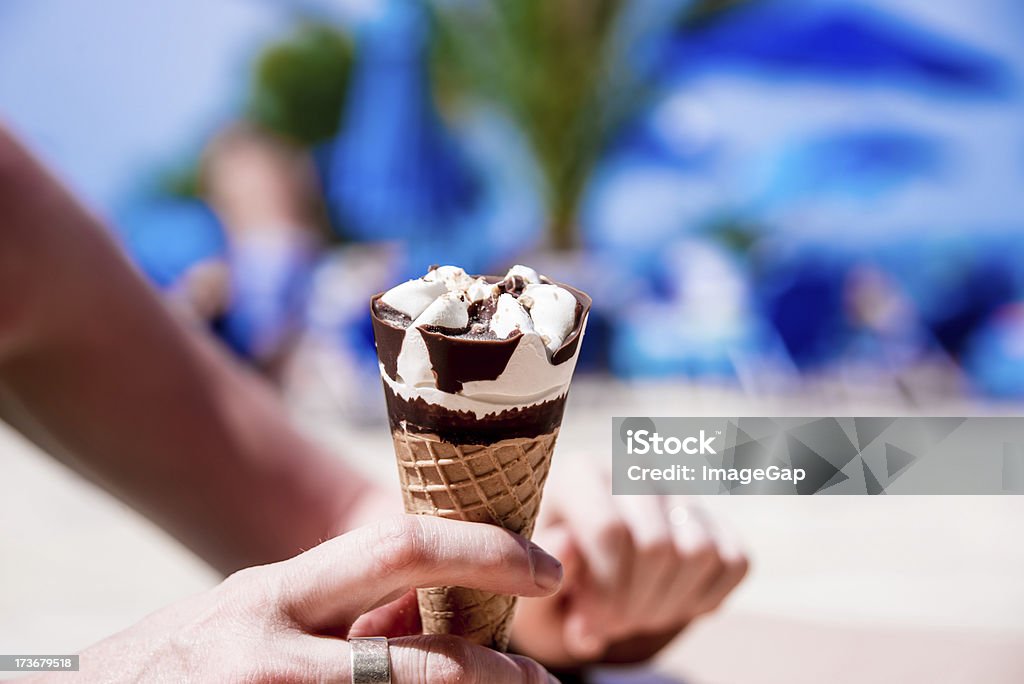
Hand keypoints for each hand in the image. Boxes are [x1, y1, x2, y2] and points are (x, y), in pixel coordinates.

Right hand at [69, 516, 562, 682]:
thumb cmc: (184, 659)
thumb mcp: (256, 615)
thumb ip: (338, 613)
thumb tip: (431, 612)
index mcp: (275, 594)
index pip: (399, 548)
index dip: (483, 552)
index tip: (544, 566)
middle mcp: (270, 655)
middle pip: (417, 662)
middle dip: (497, 671)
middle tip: (543, 677)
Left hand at [512, 451, 747, 666]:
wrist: (582, 585)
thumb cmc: (549, 585)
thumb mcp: (530, 584)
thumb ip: (540, 568)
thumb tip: (567, 545)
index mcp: (579, 475)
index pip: (610, 530)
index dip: (605, 591)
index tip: (588, 624)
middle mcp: (633, 471)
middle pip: (658, 546)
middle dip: (636, 605)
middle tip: (612, 625)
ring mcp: (679, 493)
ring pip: (699, 553)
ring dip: (669, 604)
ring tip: (635, 614)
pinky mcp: (716, 520)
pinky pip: (735, 562)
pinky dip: (705, 600)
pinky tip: (668, 604)